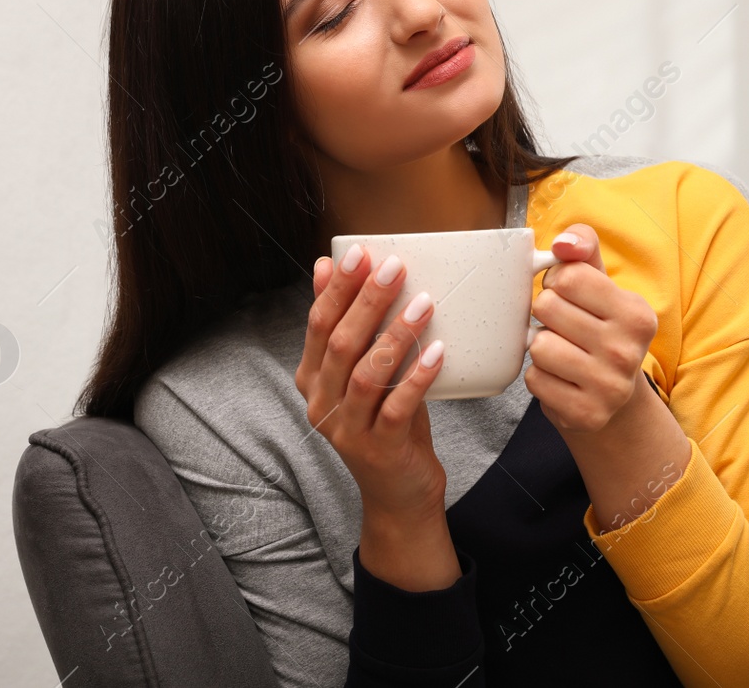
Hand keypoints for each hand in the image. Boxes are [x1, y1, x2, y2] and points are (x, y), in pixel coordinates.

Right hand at [293, 245, 447, 521]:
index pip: (318, 324)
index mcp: (312, 379)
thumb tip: (327, 266)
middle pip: (340, 343)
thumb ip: (349, 327)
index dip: (337, 288)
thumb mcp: (363, 374)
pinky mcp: (379, 449)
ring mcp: (347, 429)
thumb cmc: (386, 423)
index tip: (358, 254)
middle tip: (395, 267)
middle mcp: (322, 403)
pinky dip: (416, 378)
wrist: (398, 495)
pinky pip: (396, 407)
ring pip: (366, 374)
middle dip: (366, 301)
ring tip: (423, 303)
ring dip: (395, 334)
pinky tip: (436, 352)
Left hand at [526, 224, 658, 434]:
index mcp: (637, 313)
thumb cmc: (600, 328)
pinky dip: (541, 377)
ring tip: (563, 352)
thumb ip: (584, 247)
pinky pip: (535, 380)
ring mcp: (609, 387)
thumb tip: (564, 242)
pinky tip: (562, 378)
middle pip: (547, 307)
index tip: (570, 296)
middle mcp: (627, 351)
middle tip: (565, 327)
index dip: (558, 282)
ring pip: (538, 346)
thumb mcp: (601, 283)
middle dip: (547, 314)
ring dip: (542, 347)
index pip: (569, 276)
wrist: (614, 398)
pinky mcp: (586, 414)